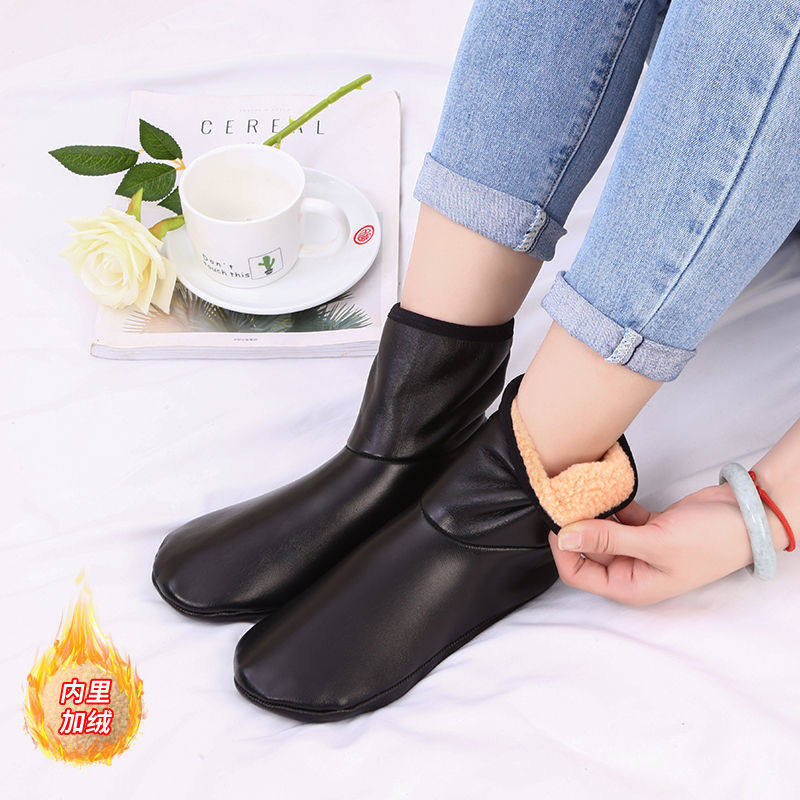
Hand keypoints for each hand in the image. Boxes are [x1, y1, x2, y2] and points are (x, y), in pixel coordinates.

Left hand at [548, 483, 787, 605]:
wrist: (748, 517)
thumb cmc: (710, 541)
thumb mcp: (654, 542)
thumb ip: (607, 539)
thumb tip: (565, 537)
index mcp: (631, 586)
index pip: (579, 574)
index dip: (563, 550)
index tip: (557, 521)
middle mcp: (632, 570)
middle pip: (587, 550)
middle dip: (575, 527)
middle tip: (564, 500)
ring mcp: (640, 547)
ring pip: (602, 531)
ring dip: (592, 513)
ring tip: (580, 491)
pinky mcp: (648, 527)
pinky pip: (619, 517)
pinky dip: (612, 504)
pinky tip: (605, 489)